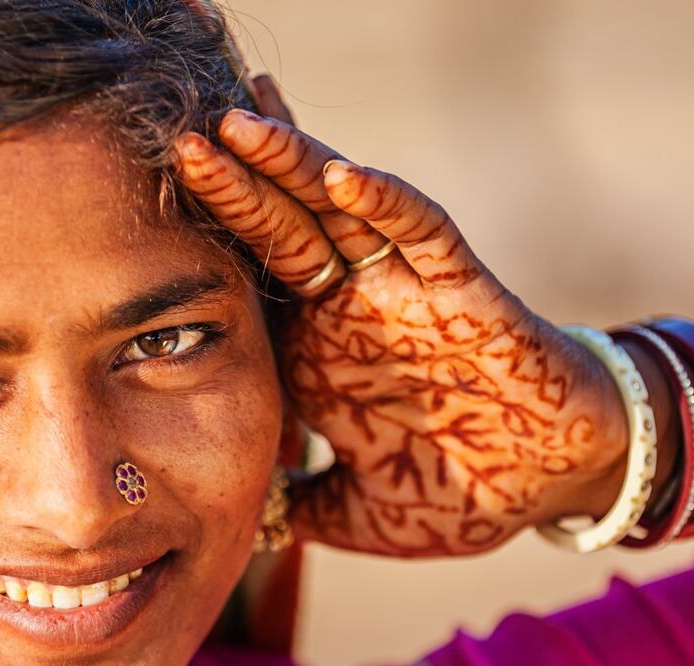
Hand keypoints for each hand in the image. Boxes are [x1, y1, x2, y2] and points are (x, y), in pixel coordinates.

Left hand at [175, 77, 630, 556]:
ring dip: (292, 167)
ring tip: (237, 125)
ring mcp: (403, 291)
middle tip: (176, 135)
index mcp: (319, 351)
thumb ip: (296, 512)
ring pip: (338, 213)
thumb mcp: (355, 512)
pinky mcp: (462, 289)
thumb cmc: (460, 490)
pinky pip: (421, 234)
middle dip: (231, 184)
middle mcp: (352, 307)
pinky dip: (384, 204)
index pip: (249, 279)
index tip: (140, 206)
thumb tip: (237, 530)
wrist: (553, 485)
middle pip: (279, 229)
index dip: (204, 241)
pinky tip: (340, 179)